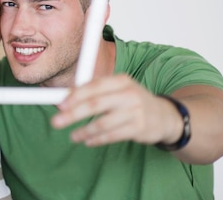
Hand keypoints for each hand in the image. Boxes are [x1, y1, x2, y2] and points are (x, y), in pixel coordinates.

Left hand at [51, 74, 179, 146]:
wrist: (165, 116)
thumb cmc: (132, 101)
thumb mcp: (117, 90)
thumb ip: (94, 92)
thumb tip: (65, 98)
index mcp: (121, 80)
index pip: (93, 86)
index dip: (75, 96)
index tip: (60, 105)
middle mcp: (129, 94)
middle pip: (95, 104)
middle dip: (73, 114)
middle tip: (57, 122)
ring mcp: (136, 112)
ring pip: (103, 123)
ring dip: (84, 130)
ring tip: (73, 136)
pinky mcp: (139, 128)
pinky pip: (113, 135)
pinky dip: (97, 139)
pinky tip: (88, 141)